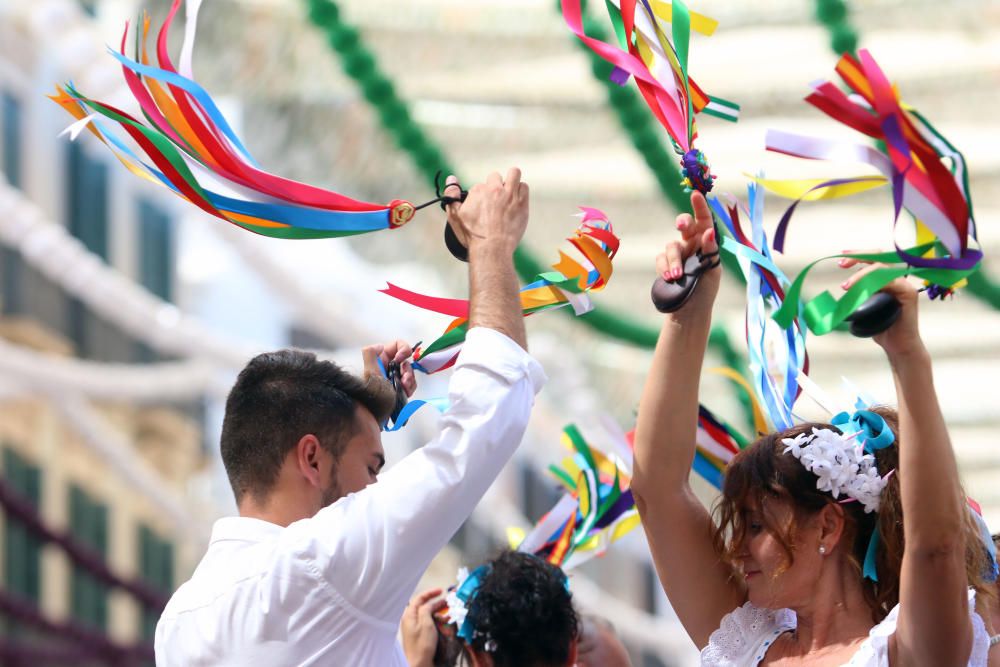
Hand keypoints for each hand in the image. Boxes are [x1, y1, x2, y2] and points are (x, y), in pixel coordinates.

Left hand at [361, 340, 415, 396]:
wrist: (375, 413)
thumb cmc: (373, 393)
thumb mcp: (370, 372)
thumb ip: (370, 353)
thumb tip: (380, 346)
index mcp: (381, 358)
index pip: (397, 345)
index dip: (403, 349)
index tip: (401, 360)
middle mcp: (389, 366)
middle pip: (407, 360)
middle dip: (407, 370)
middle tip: (403, 379)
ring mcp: (396, 377)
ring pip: (410, 372)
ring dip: (410, 380)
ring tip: (404, 388)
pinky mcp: (400, 387)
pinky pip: (411, 383)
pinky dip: (410, 388)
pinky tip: (405, 393)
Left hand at [401, 588, 446, 666]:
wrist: (418, 664)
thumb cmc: (421, 646)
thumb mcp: (426, 624)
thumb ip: (426, 610)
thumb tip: (429, 603)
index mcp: (409, 615)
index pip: (419, 598)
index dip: (431, 593)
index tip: (441, 591)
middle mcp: (410, 620)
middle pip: (423, 606)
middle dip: (435, 603)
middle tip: (446, 603)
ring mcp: (414, 628)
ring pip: (426, 615)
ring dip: (437, 613)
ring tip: (446, 614)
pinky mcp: (418, 635)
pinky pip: (427, 624)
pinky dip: (435, 622)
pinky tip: (442, 624)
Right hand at [444, 168, 528, 255]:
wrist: (492, 248)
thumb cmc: (473, 235)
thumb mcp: (455, 216)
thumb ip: (451, 195)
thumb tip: (451, 179)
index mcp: (478, 190)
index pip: (480, 185)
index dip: (480, 196)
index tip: (481, 207)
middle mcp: (494, 189)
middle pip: (495, 177)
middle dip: (495, 185)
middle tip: (495, 200)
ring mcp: (510, 195)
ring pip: (514, 174)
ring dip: (511, 182)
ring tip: (509, 195)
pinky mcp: (522, 203)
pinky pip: (524, 186)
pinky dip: (521, 190)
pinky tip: (516, 200)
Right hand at [654, 191, 719, 315]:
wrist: (689, 312)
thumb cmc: (706, 291)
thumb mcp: (713, 271)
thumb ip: (710, 251)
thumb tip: (709, 232)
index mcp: (706, 243)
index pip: (704, 221)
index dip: (700, 207)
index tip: (696, 194)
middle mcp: (691, 245)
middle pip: (684, 225)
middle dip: (682, 222)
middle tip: (681, 226)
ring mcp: (677, 255)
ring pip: (671, 246)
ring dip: (673, 261)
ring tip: (677, 276)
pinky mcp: (664, 265)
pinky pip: (660, 259)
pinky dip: (664, 268)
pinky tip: (670, 279)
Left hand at [838, 254, 922, 357]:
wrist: (897, 346)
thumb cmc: (880, 328)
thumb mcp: (863, 308)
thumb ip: (856, 297)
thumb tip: (837, 294)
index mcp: (886, 280)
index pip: (873, 260)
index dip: (857, 256)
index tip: (840, 260)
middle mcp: (896, 279)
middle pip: (879, 257)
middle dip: (858, 256)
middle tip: (841, 264)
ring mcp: (904, 285)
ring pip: (882, 269)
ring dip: (861, 275)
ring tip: (845, 286)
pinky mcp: (909, 294)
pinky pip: (892, 281)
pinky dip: (875, 283)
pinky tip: (862, 291)